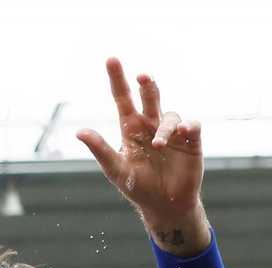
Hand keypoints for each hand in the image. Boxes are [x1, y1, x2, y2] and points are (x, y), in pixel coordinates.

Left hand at [75, 59, 208, 255]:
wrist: (164, 204)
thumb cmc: (137, 186)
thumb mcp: (115, 169)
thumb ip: (100, 149)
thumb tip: (79, 132)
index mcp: (130, 128)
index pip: (123, 98)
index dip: (117, 79)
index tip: (111, 60)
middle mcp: (151, 124)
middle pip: (149, 96)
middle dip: (147, 84)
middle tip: (141, 76)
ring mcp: (172, 132)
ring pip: (170, 114)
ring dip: (164, 128)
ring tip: (157, 146)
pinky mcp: (191, 141)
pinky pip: (192, 125)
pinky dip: (188, 126)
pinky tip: (183, 132)